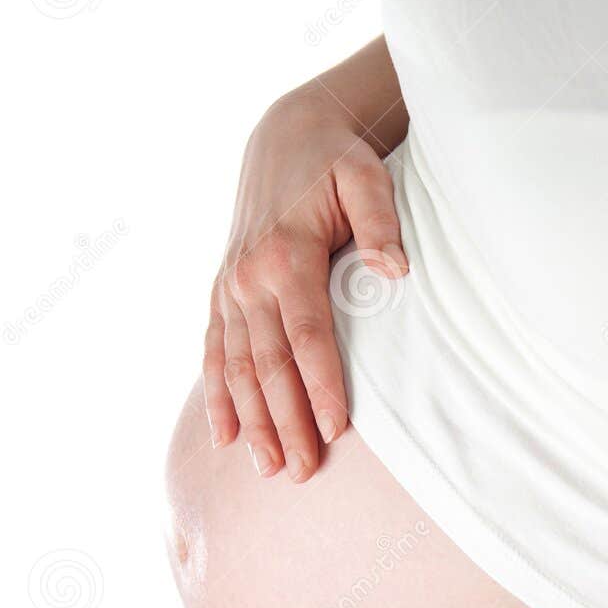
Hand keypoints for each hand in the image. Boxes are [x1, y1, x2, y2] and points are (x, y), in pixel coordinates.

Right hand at [204, 86, 407, 482]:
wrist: (285, 134)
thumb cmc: (336, 160)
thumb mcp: (366, 176)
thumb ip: (381, 222)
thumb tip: (396, 269)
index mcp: (286, 256)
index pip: (307, 337)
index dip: (320, 386)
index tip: (335, 430)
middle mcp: (249, 278)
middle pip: (268, 365)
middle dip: (285, 423)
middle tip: (303, 473)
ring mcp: (229, 288)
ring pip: (236, 368)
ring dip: (251, 422)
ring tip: (269, 470)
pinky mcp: (221, 294)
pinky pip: (212, 353)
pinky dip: (216, 397)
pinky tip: (225, 439)